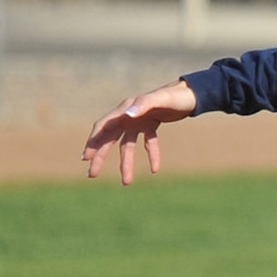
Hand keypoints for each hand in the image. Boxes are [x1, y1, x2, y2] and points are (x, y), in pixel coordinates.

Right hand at [83, 80, 197, 184]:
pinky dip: (151, 155)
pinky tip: (155, 170)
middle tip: (92, 175)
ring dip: (126, 163)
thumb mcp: (160, 100)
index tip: (85, 158)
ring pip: (128, 145)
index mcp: (125, 109)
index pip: (103, 127)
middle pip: (110, 139)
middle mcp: (128, 116)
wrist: (191, 94)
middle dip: (100, 156)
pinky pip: (148, 143)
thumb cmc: (174, 96)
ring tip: (126, 182)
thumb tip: (127, 115)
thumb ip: (143, 105)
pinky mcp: (151, 125)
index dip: (93, 142)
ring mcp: (139, 120)